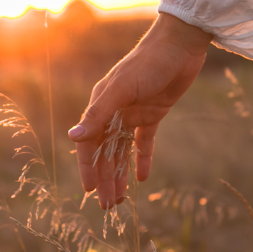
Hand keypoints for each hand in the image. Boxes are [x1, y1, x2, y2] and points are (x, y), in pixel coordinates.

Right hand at [68, 13, 210, 207]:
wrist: (180, 45)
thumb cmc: (147, 63)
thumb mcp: (121, 89)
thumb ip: (97, 115)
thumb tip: (72, 138)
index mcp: (102, 105)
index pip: (90, 143)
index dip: (88, 167)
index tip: (90, 191)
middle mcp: (114, 111)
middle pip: (106, 152)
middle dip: (105, 178)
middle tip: (108, 206)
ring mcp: (134, 113)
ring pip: (123, 151)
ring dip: (121, 174)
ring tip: (121, 199)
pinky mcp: (154, 113)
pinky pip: (145, 141)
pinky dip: (143, 159)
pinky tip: (142, 178)